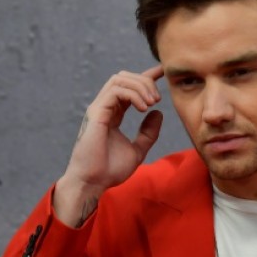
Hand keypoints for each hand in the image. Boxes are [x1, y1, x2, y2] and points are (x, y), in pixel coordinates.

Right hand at [54, 65, 164, 226]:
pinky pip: (116, 91)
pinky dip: (133, 94)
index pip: (129, 87)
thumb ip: (148, 133)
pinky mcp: (96, 112)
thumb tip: (157, 113)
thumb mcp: (137, 150)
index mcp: (113, 113)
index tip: (163, 73)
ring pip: (119, 79)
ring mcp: (99, 108)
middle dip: (145, 81)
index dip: (146, 76)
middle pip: (125, 77)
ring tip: (152, 102)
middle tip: (158, 98)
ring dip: (140, 86)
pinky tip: (143, 108)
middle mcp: (104, 107)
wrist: (93, 182)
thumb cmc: (110, 170)